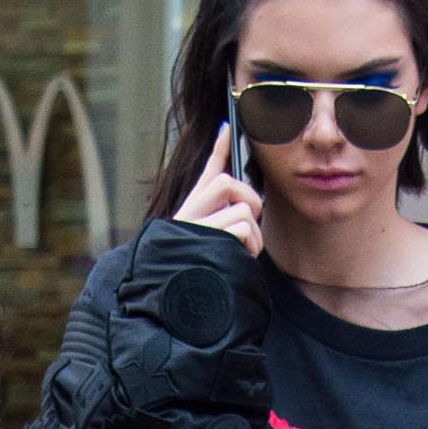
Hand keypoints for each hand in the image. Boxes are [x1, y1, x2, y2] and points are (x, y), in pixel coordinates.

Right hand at [173, 123, 262, 259]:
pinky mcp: (207, 241)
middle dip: (248, 200)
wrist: (175, 300)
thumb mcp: (207, 240)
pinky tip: (239, 258)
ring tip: (242, 251)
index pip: (208, 172)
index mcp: (190, 210)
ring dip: (252, 232)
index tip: (228, 127)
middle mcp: (189, 214)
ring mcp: (196, 227)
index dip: (219, 148)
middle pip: (227, 183)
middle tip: (247, 223)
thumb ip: (222, 217)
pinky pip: (241, 227)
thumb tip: (230, 182)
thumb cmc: (198, 269)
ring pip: (241, 209)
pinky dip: (249, 244)